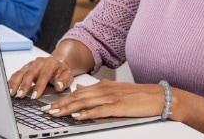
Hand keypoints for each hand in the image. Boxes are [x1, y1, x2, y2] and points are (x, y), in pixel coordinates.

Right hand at [7, 56, 73, 98]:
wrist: (58, 64)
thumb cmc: (62, 72)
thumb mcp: (68, 76)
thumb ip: (64, 81)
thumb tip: (58, 85)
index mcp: (51, 63)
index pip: (44, 74)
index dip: (39, 85)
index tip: (35, 96)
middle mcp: (39, 62)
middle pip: (30, 72)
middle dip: (24, 85)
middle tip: (20, 96)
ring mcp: (31, 64)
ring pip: (21, 72)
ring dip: (15, 83)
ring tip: (11, 93)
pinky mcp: (25, 68)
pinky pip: (17, 74)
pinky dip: (12, 81)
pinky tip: (8, 89)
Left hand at [42, 80, 164, 119]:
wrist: (157, 96)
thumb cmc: (137, 95)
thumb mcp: (114, 89)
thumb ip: (95, 90)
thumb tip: (79, 89)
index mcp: (102, 86)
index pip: (77, 93)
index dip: (62, 100)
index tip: (49, 105)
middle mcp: (104, 90)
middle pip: (77, 98)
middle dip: (60, 105)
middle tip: (45, 111)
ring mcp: (111, 98)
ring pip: (85, 103)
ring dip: (68, 109)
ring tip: (55, 114)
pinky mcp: (119, 107)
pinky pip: (100, 111)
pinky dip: (87, 114)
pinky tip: (78, 117)